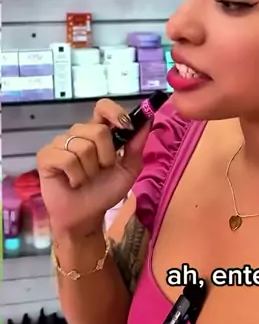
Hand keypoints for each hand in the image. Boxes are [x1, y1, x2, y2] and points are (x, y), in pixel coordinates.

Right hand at [37, 99, 150, 238]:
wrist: (88, 216)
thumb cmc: (105, 191)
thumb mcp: (129, 169)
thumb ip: (137, 145)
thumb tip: (147, 120)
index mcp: (98, 132)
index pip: (103, 107)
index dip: (115, 112)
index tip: (126, 126)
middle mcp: (78, 133)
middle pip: (97, 130)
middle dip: (106, 156)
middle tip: (102, 170)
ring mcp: (60, 144)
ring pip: (83, 146)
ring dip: (90, 170)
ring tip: (86, 179)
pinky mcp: (46, 157)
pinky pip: (66, 159)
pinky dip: (76, 175)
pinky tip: (73, 182)